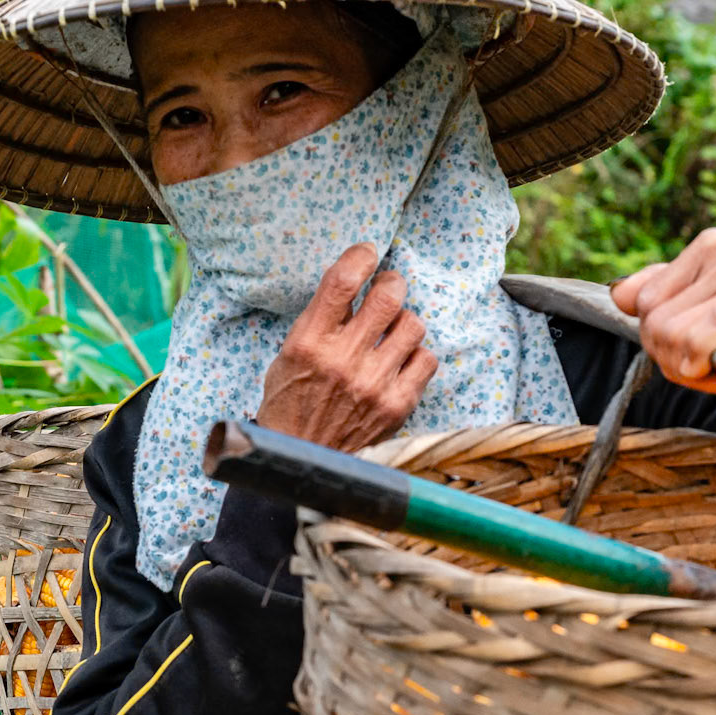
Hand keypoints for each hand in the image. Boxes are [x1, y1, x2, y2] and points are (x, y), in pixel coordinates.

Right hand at [257, 243, 437, 449]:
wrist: (302, 461)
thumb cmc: (291, 403)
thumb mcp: (288, 355)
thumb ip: (320, 322)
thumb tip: (355, 285)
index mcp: (309, 342)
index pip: (342, 281)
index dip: (361, 256)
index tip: (368, 252)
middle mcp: (344, 360)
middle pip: (388, 296)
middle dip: (392, 283)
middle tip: (388, 288)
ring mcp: (374, 384)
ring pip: (413, 324)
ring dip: (404, 321)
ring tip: (393, 332)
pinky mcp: (397, 405)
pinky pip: (427, 359)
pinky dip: (417, 355)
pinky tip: (402, 361)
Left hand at [609, 229, 715, 394]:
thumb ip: (671, 291)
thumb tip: (617, 294)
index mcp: (708, 245)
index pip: (639, 297)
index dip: (654, 337)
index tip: (686, 352)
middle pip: (649, 319)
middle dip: (666, 356)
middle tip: (701, 368)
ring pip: (665, 334)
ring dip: (683, 368)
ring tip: (715, 369)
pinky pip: (692, 344)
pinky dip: (697, 370)